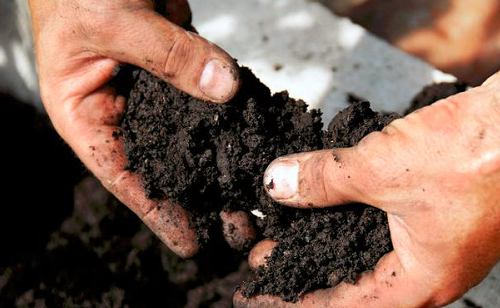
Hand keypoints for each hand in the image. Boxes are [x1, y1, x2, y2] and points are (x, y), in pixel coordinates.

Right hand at [28, 0, 244, 257]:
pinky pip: (209, 95)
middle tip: (238, 226)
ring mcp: (153, 88)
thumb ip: (169, 55)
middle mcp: (121, 108)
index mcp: (86, 112)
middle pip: (163, 164)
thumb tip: (225, 88)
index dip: (157, 212)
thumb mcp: (113, 22)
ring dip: (220, 163)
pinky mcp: (180, 66)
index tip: (191, 242)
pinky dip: (230, 116)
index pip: (123, 175)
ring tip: (252, 194)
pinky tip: (253, 139)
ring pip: (190, 134)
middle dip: (200, 196)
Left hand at [234, 72, 499, 306]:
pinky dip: (348, 213)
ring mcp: (435, 240)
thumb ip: (324, 180)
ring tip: (288, 228)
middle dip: (306, 268)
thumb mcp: (382, 169)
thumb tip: (276, 183)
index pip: (340, 306)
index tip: (256, 293)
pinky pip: (380, 222)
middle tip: (267, 256)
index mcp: (420, 281)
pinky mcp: (436, 210)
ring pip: (365, 250)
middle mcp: (428, 269)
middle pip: (352, 282)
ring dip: (325, 237)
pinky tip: (329, 199)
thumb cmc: (478, 153)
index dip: (292, 300)